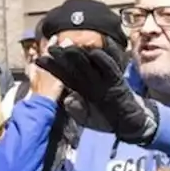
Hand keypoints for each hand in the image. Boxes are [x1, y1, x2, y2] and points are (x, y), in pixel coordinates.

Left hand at [37, 46, 157, 144]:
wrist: (130, 123)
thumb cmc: (108, 121)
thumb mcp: (88, 120)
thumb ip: (77, 111)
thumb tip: (68, 99)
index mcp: (82, 90)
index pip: (64, 76)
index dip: (52, 68)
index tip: (39, 60)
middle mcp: (91, 82)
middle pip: (74, 67)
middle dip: (62, 57)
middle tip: (51, 47)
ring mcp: (104, 80)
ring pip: (90, 65)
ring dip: (80, 55)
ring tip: (69, 47)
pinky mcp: (117, 81)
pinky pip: (110, 69)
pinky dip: (104, 61)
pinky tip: (96, 53)